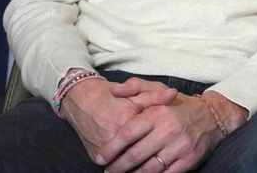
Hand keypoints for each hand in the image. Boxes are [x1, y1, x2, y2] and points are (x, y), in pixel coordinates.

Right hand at [59, 77, 176, 163]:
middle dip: (150, 164)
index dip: (160, 147)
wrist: (81, 100)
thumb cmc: (111, 95)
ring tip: (148, 170)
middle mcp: (113, 138)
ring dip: (136, 169)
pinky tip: (133, 169)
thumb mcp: (135, 92)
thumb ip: (155, 96)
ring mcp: (102, 149)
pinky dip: (123, 169)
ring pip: (125, 166)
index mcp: (127, 122)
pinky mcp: (95, 155)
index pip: (149, 141)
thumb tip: (174, 94)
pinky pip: (112, 166)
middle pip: (138, 157)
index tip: (171, 151)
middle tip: (162, 164)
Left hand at [97, 87, 248, 172]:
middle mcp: (169, 130)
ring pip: (149, 169)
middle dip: (117, 166)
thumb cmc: (178, 105)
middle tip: (108, 171)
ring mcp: (180, 146)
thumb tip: (115, 91)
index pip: (128, 133)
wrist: (211, 116)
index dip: (111, 148)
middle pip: (135, 155)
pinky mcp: (189, 159)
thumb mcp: (158, 89)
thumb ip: (135, 87)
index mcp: (157, 113)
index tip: (101, 157)